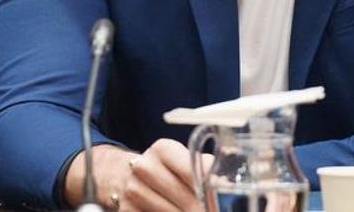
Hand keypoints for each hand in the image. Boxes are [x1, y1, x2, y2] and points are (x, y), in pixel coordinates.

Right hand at [65, 139, 210, 210]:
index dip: (210, 189)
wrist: (125, 175)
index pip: (193, 170)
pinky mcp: (126, 209)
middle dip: (202, 208)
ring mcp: (132, 189)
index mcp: (163, 149)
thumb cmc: (165, 170)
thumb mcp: (183, 161)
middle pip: (185, 197)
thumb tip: (228, 183)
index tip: (220, 200)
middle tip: (212, 211)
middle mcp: (144, 167)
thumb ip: (205, 168)